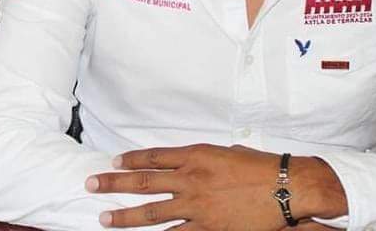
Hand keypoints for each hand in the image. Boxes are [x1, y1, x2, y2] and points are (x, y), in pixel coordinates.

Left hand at [86, 143, 288, 229]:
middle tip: (92, 183)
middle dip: (114, 183)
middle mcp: (191, 178)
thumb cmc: (259, 166)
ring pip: (151, 211)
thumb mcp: (228, 152)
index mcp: (196, 155)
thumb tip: (192, 164)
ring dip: (124, 215)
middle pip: (144, 181)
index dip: (132, 159)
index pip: (155, 156)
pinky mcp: (208, 228)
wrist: (283, 187)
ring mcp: (196, 205)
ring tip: (104, 217)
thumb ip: (206, 159)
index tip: (114, 162)